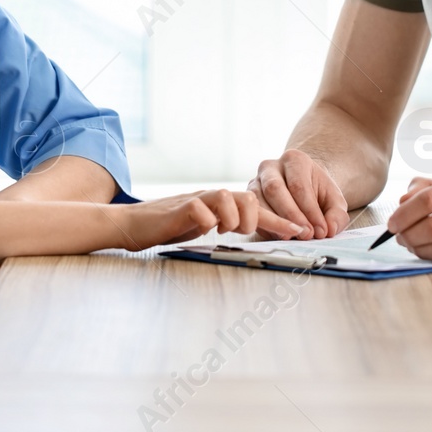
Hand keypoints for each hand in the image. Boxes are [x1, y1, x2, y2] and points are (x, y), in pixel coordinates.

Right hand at [108, 189, 302, 250]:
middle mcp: (210, 198)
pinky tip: (205, 228)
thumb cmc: (166, 228)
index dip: (278, 220)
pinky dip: (208, 220)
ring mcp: (194, 200)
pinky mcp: (178, 208)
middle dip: (259, 219)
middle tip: (249, 234)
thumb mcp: (200, 228)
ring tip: (226, 231)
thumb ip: (221, 225)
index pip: (254, 207)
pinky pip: (201, 208)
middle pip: (247, 197)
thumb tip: (248, 231)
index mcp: (218, 204)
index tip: (300, 232)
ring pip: (228, 197)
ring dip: (234, 218)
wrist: (131, 225)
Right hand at [248, 149, 350, 238]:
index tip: (321, 230)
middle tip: (306, 234)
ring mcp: (255, 181)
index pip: (299, 185)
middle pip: (275, 189)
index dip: (309, 210)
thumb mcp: (334, 200)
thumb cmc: (317, 192)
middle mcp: (270, 167)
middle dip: (291, 215)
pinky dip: (265, 228)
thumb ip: (337, 214)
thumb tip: (329, 229)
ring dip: (276, 223)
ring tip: (293, 237)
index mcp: (294, 159)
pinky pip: (252, 213)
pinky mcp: (248, 198)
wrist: (303, 187)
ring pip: (259, 201)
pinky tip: (281, 236)